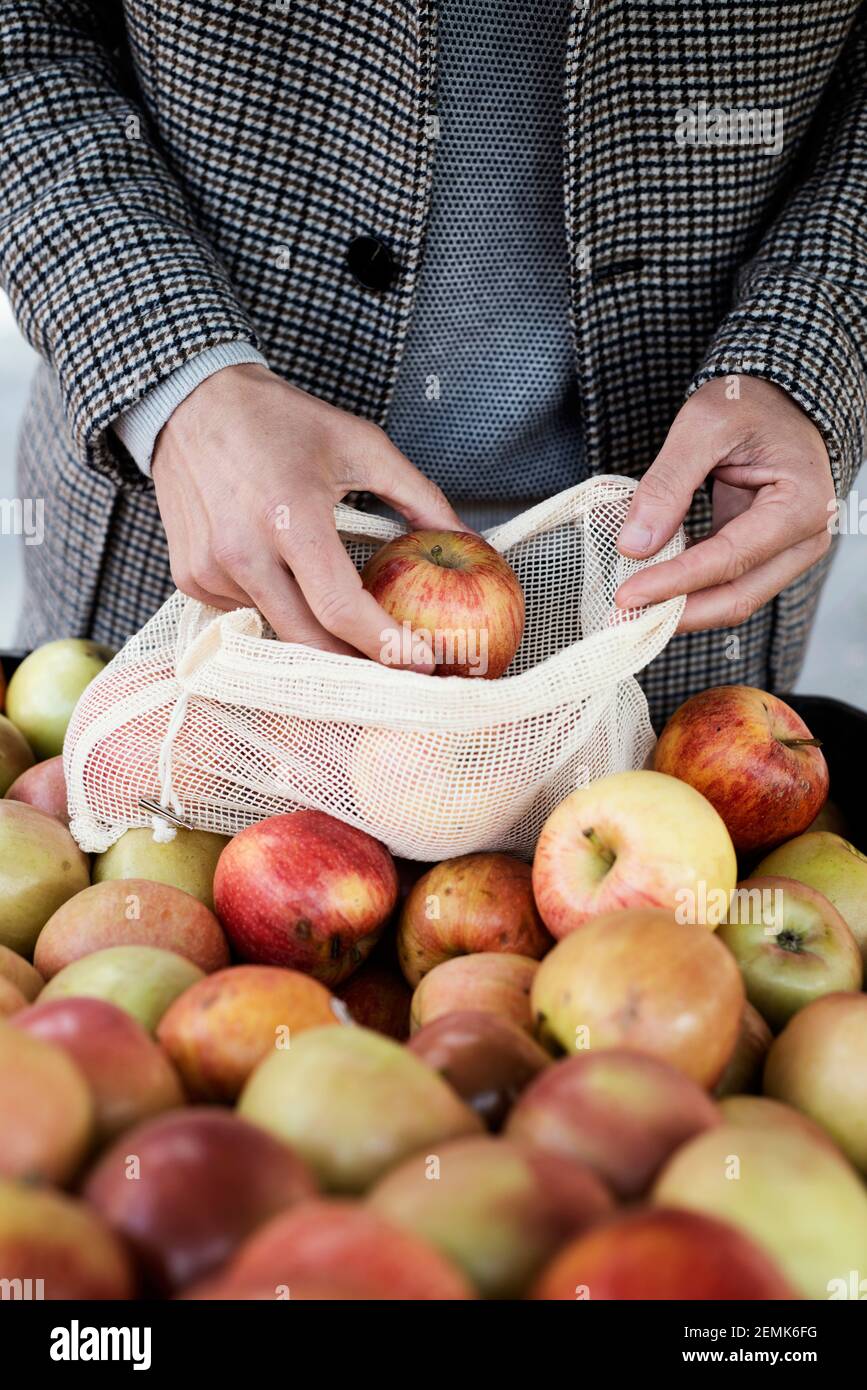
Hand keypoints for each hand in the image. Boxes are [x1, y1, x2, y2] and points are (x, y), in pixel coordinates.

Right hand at [151, 364, 463, 664]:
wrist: (192, 402)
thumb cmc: (281, 420)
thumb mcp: (361, 445)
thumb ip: (420, 496)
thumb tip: (464, 539)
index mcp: (291, 516)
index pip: (341, 608)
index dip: (384, 644)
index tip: (420, 662)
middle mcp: (244, 551)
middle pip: (308, 640)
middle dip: (356, 662)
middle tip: (394, 666)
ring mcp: (210, 570)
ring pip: (278, 628)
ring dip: (315, 628)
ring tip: (338, 606)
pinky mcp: (190, 578)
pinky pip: (245, 613)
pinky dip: (275, 605)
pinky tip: (282, 572)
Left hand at [615, 377, 834, 630]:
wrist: (777, 398)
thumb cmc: (748, 403)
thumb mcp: (702, 426)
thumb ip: (668, 484)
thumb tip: (634, 545)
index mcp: (801, 504)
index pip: (730, 559)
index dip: (675, 582)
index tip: (627, 595)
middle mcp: (805, 537)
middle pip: (737, 597)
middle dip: (678, 613)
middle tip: (623, 619)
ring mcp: (788, 551)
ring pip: (732, 599)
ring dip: (681, 609)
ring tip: (630, 612)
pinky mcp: (765, 553)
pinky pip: (724, 583)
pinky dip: (687, 590)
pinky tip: (650, 590)